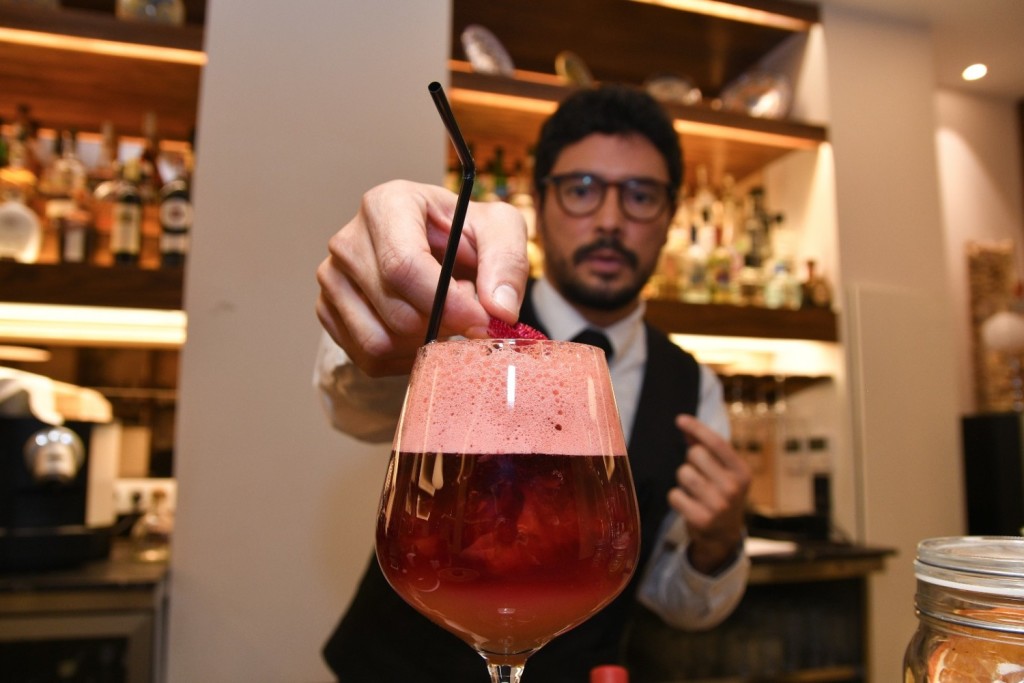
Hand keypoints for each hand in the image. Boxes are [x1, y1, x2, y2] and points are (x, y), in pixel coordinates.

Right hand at [315, 180, 530, 375]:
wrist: (441, 249)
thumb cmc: (466, 234)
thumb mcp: (500, 230)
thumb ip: (507, 262)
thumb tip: (499, 310)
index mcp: (387, 204)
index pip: (404, 265)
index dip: (446, 303)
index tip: (480, 320)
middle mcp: (349, 239)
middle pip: (394, 309)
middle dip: (441, 325)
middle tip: (466, 313)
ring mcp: (332, 277)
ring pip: (378, 340)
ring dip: (423, 344)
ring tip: (442, 317)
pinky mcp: (328, 310)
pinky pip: (367, 357)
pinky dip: (404, 358)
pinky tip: (422, 332)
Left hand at [669, 414, 750, 574]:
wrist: (723, 535)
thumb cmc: (720, 494)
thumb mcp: (722, 471)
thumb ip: (705, 447)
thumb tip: (685, 424)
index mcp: (742, 472)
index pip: (717, 443)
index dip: (697, 428)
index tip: (680, 419)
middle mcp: (734, 488)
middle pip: (695, 454)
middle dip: (691, 461)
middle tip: (699, 475)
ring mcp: (719, 505)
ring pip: (683, 473)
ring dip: (682, 479)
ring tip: (693, 490)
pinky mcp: (702, 520)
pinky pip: (674, 495)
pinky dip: (676, 497)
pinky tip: (688, 504)